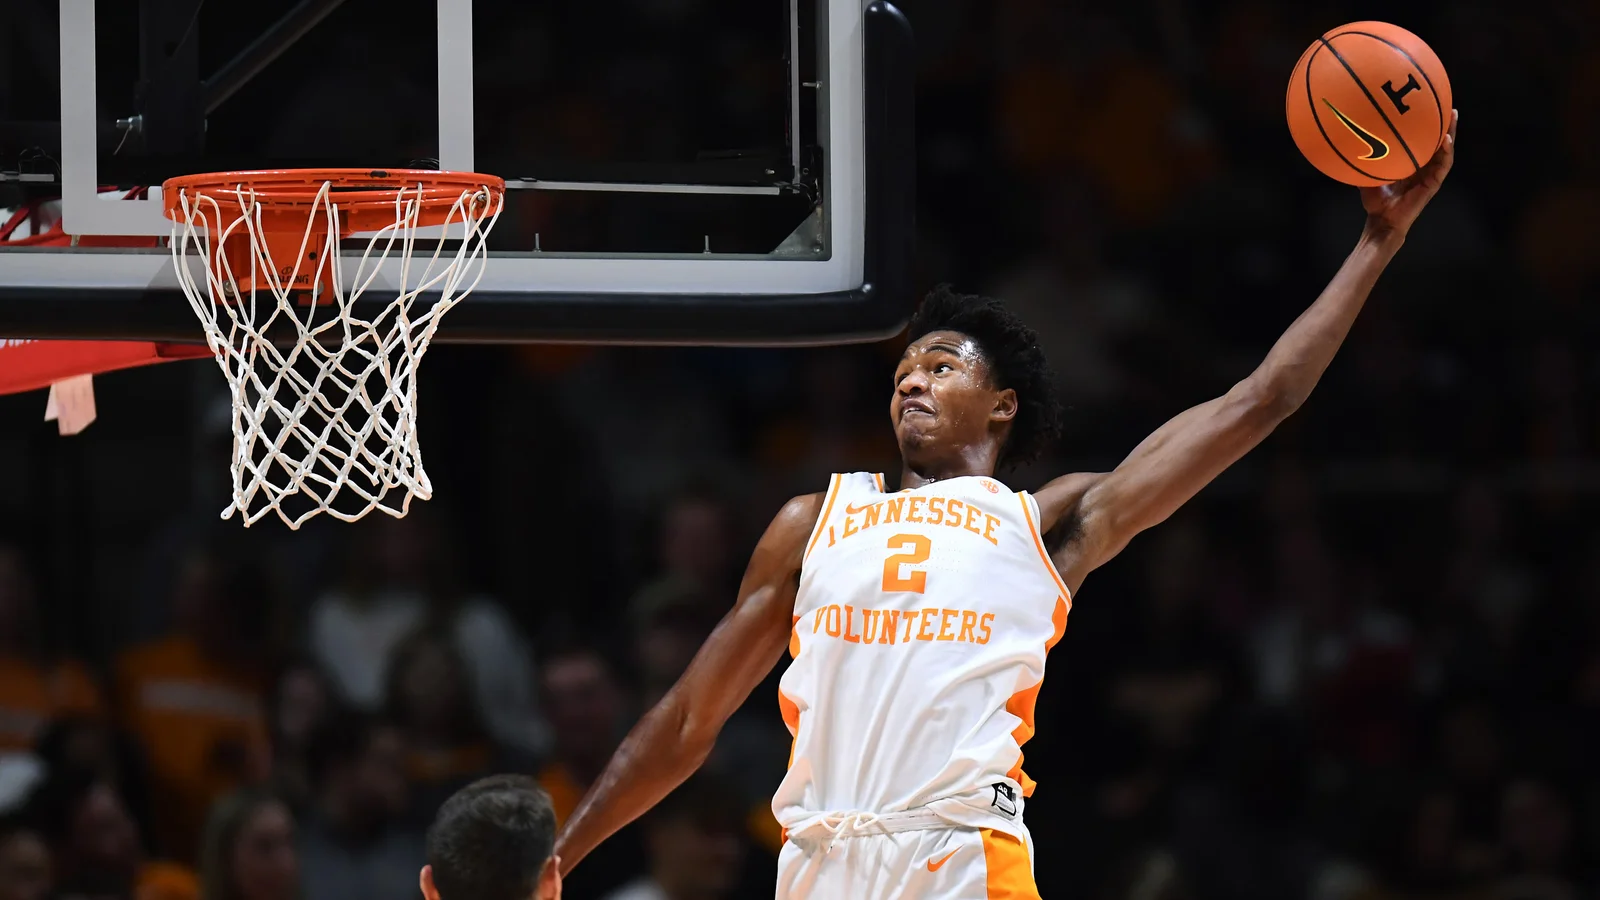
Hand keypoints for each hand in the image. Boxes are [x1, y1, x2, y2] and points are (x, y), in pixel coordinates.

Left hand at [1360, 108, 1456, 238]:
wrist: (1382, 221)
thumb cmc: (1374, 202)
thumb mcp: (1366, 176)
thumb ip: (1362, 161)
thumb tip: (1346, 143)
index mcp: (1410, 163)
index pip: (1421, 140)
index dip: (1425, 125)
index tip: (1427, 106)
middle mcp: (1423, 167)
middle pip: (1437, 141)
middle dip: (1443, 122)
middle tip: (1447, 104)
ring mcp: (1430, 175)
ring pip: (1445, 149)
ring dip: (1451, 132)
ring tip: (1453, 115)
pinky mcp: (1433, 184)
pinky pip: (1443, 165)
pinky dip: (1446, 152)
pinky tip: (1447, 139)